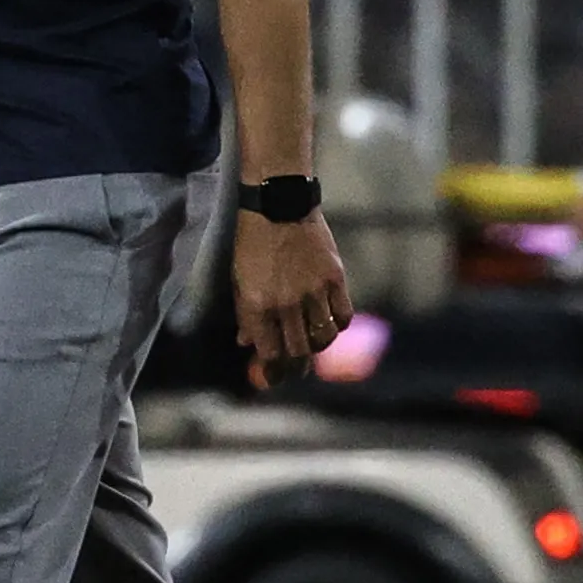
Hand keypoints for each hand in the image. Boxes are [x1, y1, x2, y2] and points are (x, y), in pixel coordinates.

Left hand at [235, 209, 355, 387]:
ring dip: (317, 349)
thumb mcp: (239, 279)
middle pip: (297, 352)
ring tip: (312, 347)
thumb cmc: (253, 242)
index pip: (269, 352)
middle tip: (294, 369)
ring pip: (323, 339)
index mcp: (257, 305)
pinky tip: (331, 325)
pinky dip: (338, 326)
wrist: (279, 205)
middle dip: (295, 367)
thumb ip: (245, 314)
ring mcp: (313, 292)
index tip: (272, 376)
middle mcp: (285, 304)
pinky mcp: (334, 279)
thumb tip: (246, 343)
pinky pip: (343, 316)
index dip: (271, 371)